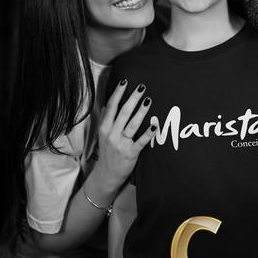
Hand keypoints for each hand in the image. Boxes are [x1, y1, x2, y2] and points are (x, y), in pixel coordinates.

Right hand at [92, 79, 154, 195]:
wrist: (106, 176)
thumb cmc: (107, 153)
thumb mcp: (102, 135)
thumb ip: (105, 120)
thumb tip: (106, 105)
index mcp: (104, 128)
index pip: (111, 107)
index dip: (117, 94)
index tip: (124, 82)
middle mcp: (111, 134)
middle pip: (123, 113)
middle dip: (132, 99)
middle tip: (141, 87)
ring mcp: (120, 144)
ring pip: (132, 125)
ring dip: (141, 112)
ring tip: (148, 100)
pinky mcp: (130, 154)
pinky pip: (140, 142)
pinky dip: (147, 134)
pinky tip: (155, 126)